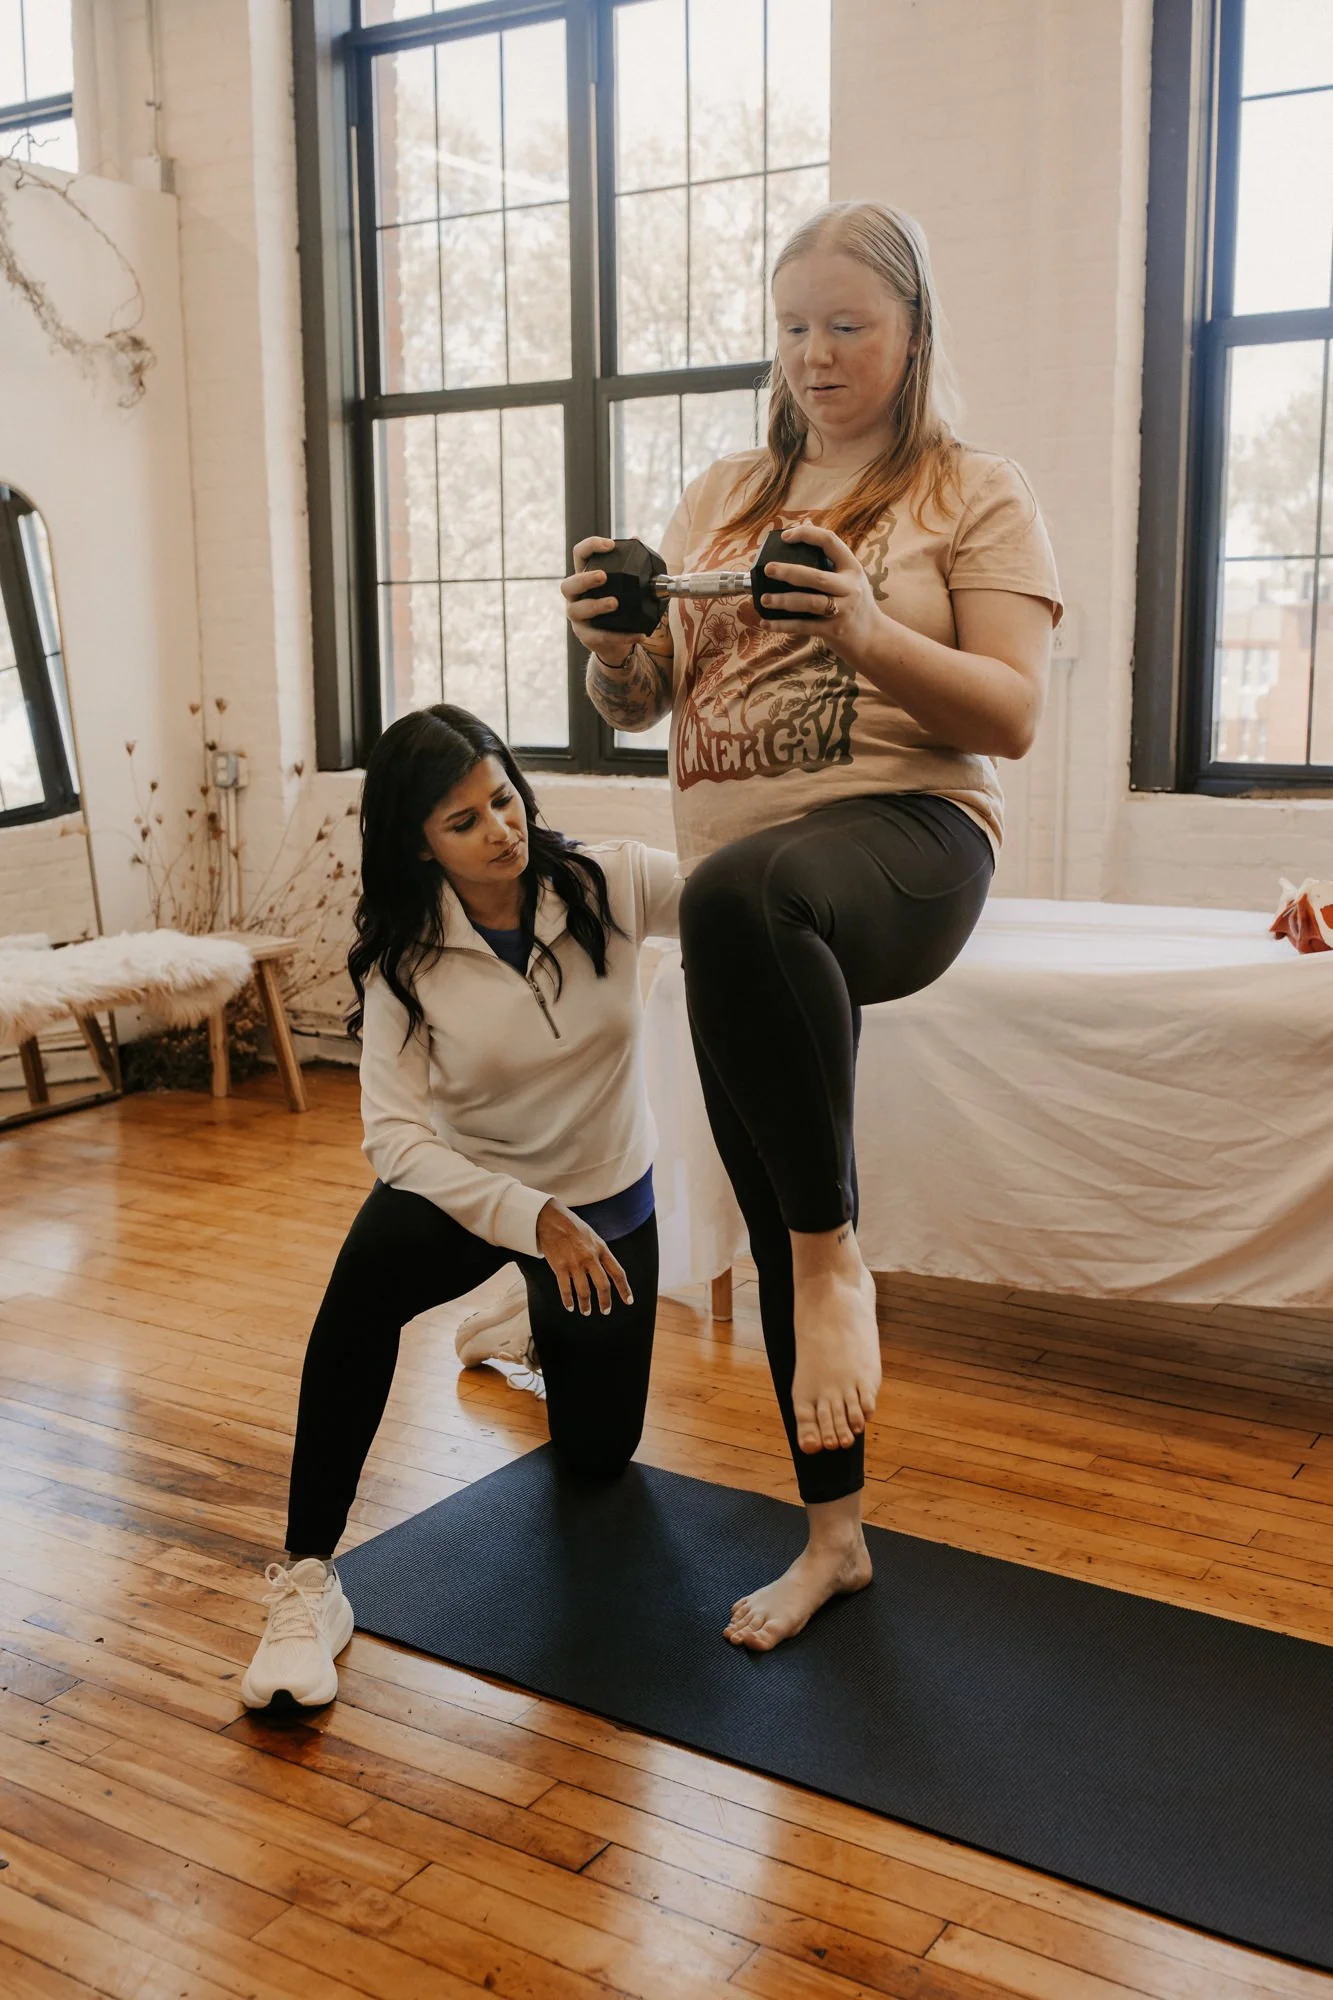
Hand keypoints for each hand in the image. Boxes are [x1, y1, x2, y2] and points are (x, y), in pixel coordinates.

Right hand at [536, 1199, 633, 1314]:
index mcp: (601, 1249)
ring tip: (586, 1311)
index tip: (629, 1301)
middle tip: (605, 1311)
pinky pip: (565, 1289)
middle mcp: (590, 1258)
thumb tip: (607, 1271)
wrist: (551, 1219)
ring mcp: (574, 1263)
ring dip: (586, 1305)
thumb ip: (600, 1254)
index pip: (618, 1272)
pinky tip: (570, 1307)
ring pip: (584, 1291)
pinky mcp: (559, 1267)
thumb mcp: (593, 1237)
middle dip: (605, 1302)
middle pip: (603, 1285)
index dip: (624, 1289)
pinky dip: (568, 1301)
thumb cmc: (573, 1228)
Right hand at [562, 537, 635, 667]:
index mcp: (584, 576)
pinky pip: (598, 637)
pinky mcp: (586, 637)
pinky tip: (637, 633)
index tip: (610, 545)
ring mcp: (578, 617)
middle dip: (585, 579)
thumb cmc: (618, 608)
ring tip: (615, 603)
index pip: (579, 555)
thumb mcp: (624, 585)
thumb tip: (636, 539)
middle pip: (568, 584)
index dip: (591, 546)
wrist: (616, 643)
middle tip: (603, 576)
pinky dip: (618, 636)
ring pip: (577, 610)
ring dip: (596, 605)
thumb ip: (630, 564)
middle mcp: (575, 596)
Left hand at [756, 520, 883, 666]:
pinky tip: (765, 623)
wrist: (873, 637)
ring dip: (784, 601)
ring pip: (810, 603)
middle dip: (790, 572)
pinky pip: (804, 627)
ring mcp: (842, 610)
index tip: (786, 536)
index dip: (807, 535)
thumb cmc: (855, 601)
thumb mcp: (850, 576)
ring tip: (765, 598)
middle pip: (816, 577)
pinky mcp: (833, 631)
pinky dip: (782, 626)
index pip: (830, 542)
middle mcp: (849, 588)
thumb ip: (829, 555)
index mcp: (852, 568)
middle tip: (768, 569)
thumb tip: (806, 523)